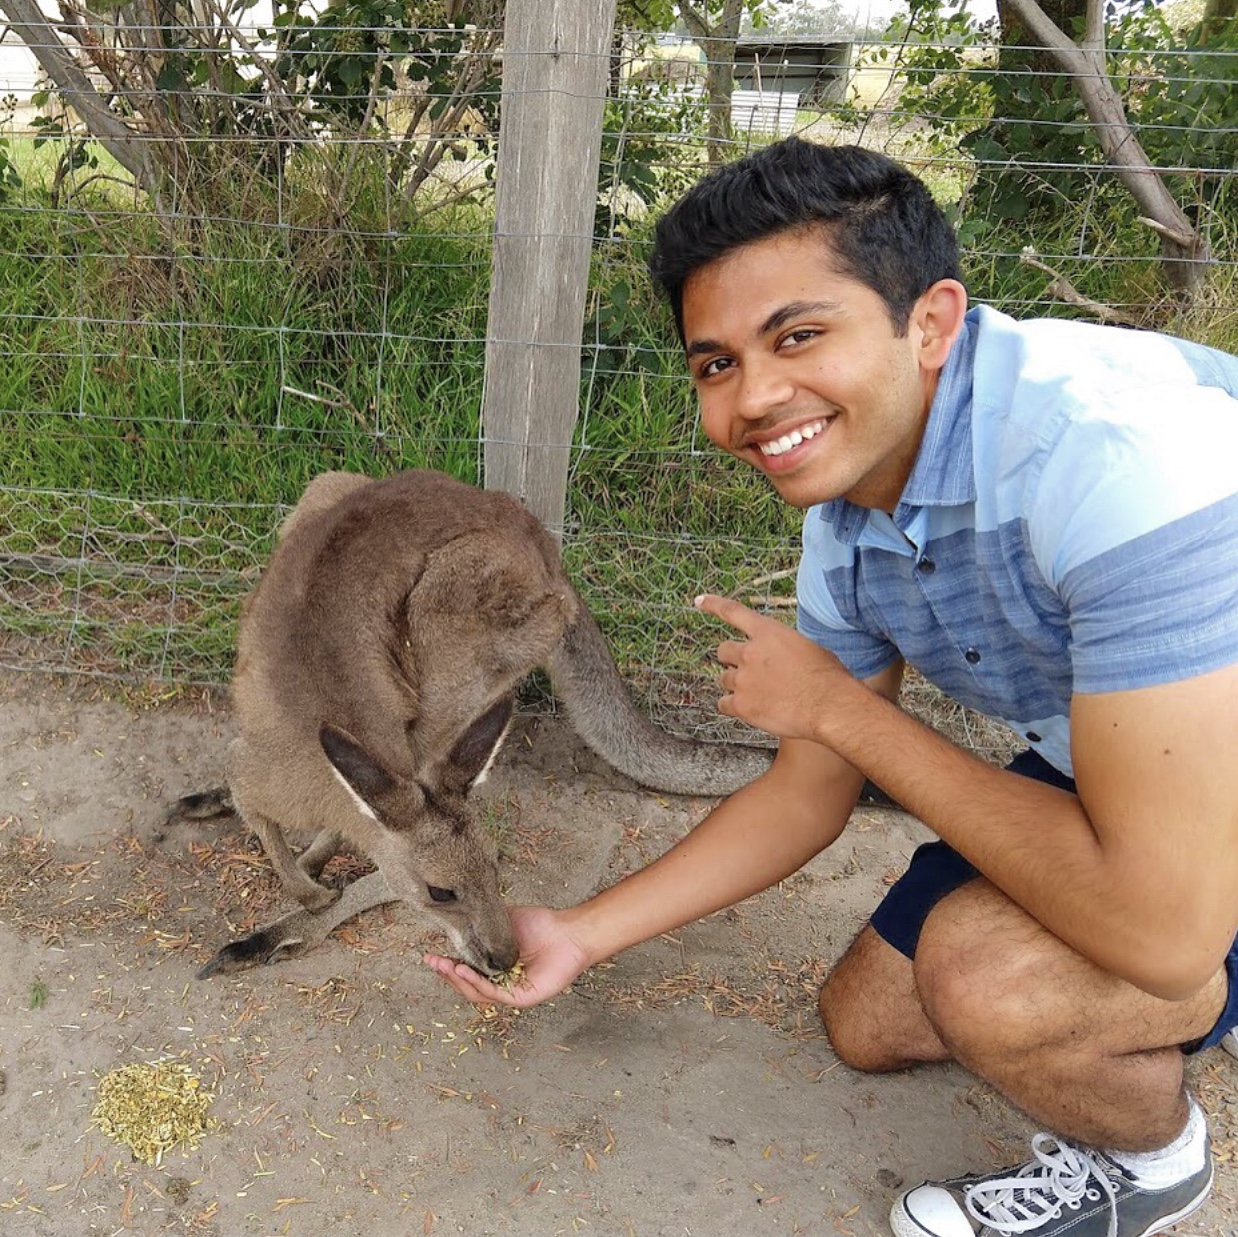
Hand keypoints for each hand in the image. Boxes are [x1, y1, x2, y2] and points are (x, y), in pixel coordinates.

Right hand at [423, 904, 589, 1007]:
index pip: (467, 971)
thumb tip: (459, 917)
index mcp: (496, 967)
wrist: (568, 930)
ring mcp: (512, 991)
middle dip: (447, 974)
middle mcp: (502, 981)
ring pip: (478, 993)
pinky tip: (465, 972)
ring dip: (459, 980)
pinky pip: (496, 994)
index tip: (428, 956)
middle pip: (468, 985)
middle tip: (432, 962)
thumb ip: (483, 923)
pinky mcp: (523, 998)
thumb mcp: (504, 920)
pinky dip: (478, 984)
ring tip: (446, 966)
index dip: (447, 966)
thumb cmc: (542, 924)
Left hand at [695, 593, 847, 741]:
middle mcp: (750, 652)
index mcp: (768, 632)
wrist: (829, 706)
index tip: (698, 601)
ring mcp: (743, 679)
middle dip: (732, 660)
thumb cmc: (828, 678)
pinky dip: (733, 707)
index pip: (733, 612)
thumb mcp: (808, 648)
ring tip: (760, 695)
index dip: (713, 605)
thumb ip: (783, 647)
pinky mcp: (741, 705)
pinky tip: (751, 710)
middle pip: (723, 651)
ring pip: (724, 679)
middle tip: (747, 671)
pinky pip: (723, 704)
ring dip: (736, 685)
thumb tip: (779, 658)